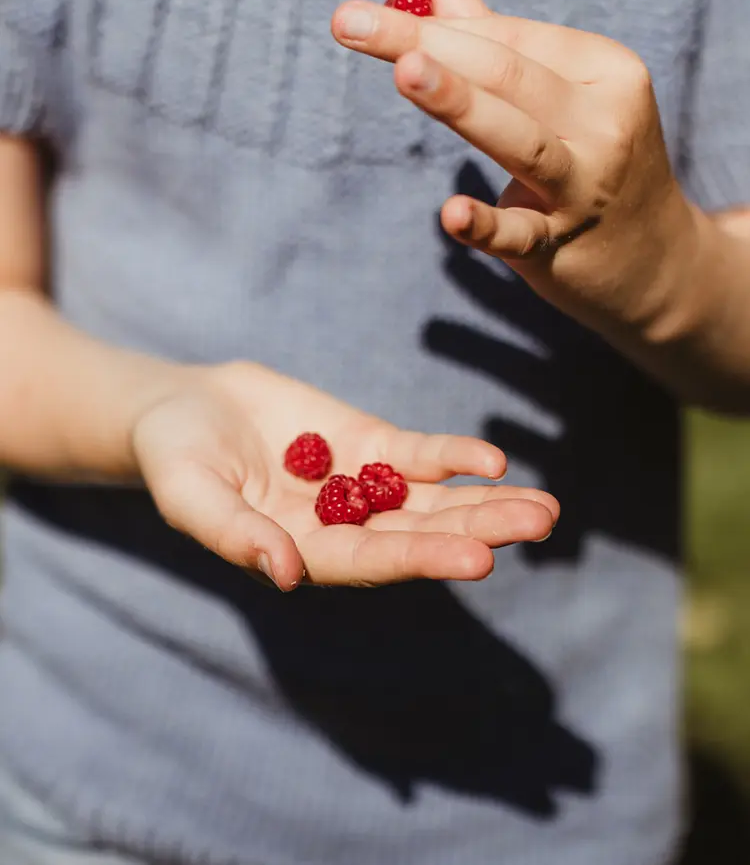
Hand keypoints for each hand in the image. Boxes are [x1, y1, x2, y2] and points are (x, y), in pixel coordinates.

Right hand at [131, 362, 557, 589]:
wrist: (185, 409)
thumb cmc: (174, 458)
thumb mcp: (191, 495)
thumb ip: (235, 534)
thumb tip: (286, 574)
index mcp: (305, 552)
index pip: (372, 561)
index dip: (423, 559)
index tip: (480, 559)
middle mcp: (343, 527)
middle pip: (420, 533)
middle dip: (478, 530)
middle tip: (539, 525)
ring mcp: (360, 484)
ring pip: (432, 499)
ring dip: (486, 503)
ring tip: (543, 509)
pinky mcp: (367, 443)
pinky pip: (416, 455)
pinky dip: (451, 458)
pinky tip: (490, 461)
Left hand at [331, 0, 699, 341]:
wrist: (656, 262)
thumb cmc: (594, 164)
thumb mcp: (560, 96)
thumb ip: (490, 37)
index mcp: (604, 70)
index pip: (509, 39)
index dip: (436, 26)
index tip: (366, 16)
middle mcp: (604, 122)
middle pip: (507, 74)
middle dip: (427, 44)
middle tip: (349, 22)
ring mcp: (586, 188)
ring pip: (520, 140)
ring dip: (460, 103)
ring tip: (406, 69)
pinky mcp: (564, 247)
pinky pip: (521, 234)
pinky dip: (487, 225)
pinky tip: (452, 214)